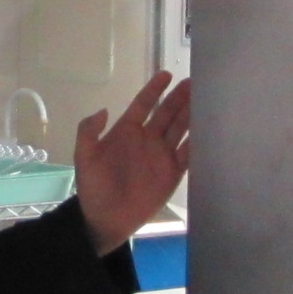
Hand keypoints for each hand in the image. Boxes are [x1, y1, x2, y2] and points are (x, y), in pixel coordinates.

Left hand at [73, 72, 191, 253]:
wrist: (105, 219)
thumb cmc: (93, 187)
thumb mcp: (84, 157)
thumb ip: (89, 132)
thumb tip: (104, 110)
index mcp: (126, 131)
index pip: (144, 104)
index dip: (154, 89)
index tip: (166, 74)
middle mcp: (147, 139)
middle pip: (167, 112)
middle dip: (180, 97)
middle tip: (195, 80)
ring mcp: (161, 155)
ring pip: (180, 128)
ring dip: (192, 113)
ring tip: (206, 97)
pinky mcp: (173, 172)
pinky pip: (188, 153)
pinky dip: (198, 141)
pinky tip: (208, 128)